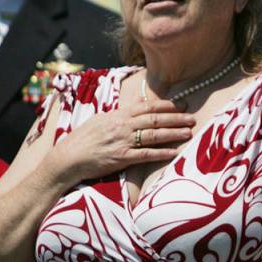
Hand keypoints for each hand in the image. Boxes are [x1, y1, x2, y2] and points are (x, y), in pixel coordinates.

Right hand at [51, 98, 194, 184]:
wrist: (68, 157)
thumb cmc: (83, 139)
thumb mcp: (101, 120)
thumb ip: (120, 115)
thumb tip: (137, 107)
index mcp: (118, 114)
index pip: (147, 106)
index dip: (166, 105)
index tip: (181, 104)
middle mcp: (122, 126)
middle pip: (155, 119)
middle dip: (176, 118)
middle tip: (192, 117)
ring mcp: (123, 142)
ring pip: (154, 135)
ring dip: (173, 133)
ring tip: (189, 132)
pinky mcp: (122, 158)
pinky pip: (146, 155)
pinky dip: (162, 153)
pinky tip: (174, 153)